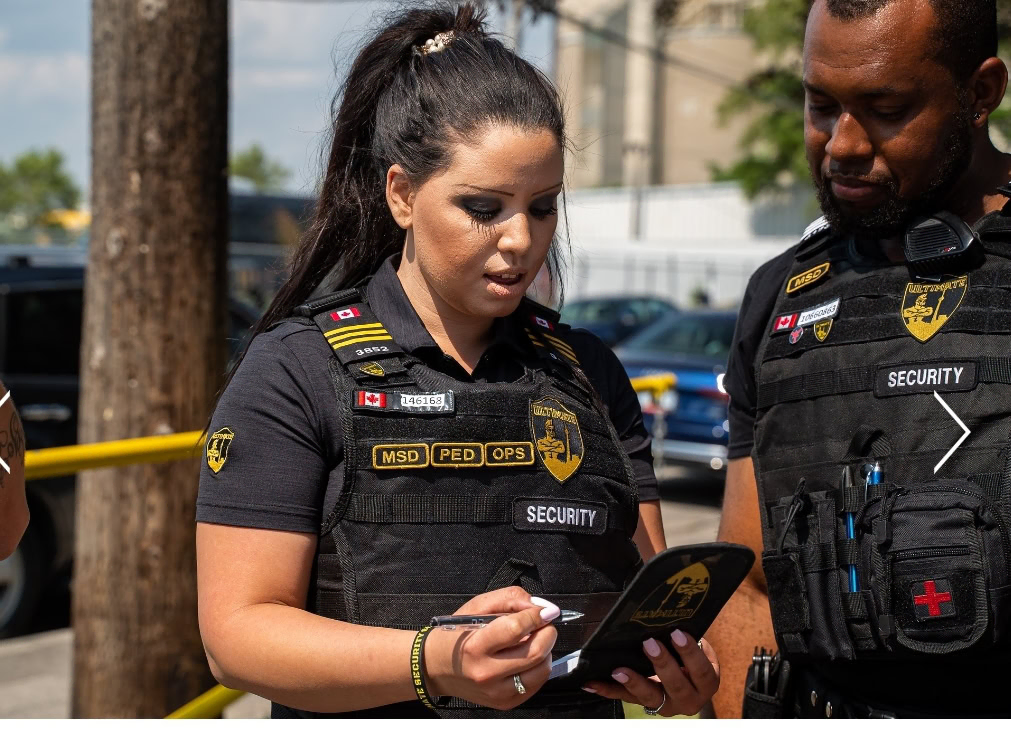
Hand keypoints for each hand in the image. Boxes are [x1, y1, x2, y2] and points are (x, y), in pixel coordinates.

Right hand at [423, 586, 559, 709]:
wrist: (435, 667)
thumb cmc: (455, 635)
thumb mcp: (477, 606)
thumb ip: (511, 599)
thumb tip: (541, 608)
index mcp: (475, 645)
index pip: (516, 629)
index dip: (538, 616)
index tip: (547, 611)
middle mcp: (486, 672)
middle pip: (535, 652)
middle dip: (548, 633)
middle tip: (544, 624)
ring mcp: (497, 691)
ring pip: (541, 670)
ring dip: (546, 651)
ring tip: (533, 641)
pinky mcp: (505, 702)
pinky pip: (536, 684)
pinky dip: (539, 667)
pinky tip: (526, 657)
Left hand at [581, 631, 719, 716]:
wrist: (687, 679)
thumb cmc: (689, 652)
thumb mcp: (695, 643)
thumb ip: (685, 631)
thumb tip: (662, 603)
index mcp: (707, 682)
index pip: (702, 671)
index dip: (690, 653)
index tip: (676, 632)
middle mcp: (689, 699)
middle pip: (677, 686)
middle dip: (663, 664)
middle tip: (648, 644)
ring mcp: (666, 704)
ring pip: (651, 697)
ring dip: (634, 682)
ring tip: (618, 670)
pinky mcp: (644, 704)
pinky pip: (624, 698)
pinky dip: (607, 690)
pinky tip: (591, 683)